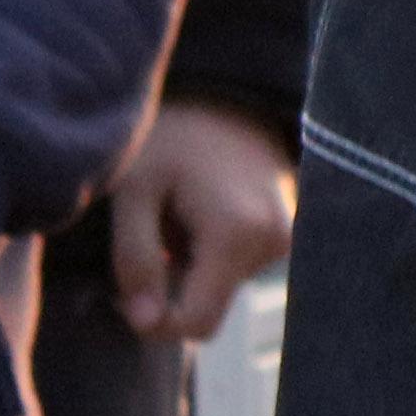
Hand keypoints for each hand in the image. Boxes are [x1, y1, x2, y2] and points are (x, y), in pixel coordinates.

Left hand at [105, 95, 297, 341]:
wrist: (225, 92)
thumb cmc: (171, 135)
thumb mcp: (134, 190)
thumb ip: (135, 259)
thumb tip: (144, 324)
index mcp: (237, 234)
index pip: (199, 323)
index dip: (155, 321)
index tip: (126, 292)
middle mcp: (275, 242)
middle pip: (211, 307)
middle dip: (173, 288)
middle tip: (148, 240)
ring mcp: (288, 238)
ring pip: (224, 288)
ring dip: (191, 268)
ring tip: (179, 216)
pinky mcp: (289, 233)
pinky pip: (240, 267)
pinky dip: (211, 254)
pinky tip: (201, 214)